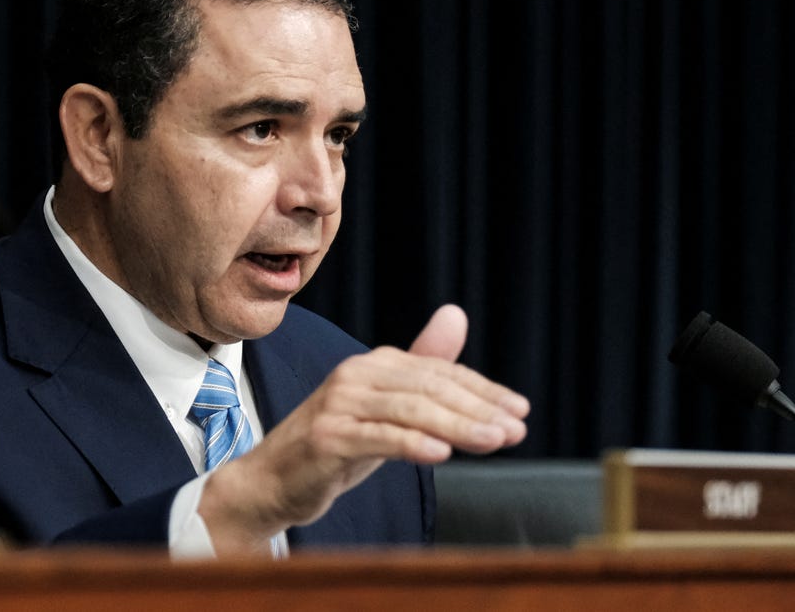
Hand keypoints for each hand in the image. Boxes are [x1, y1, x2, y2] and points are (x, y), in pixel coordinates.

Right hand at [199, 304, 528, 553]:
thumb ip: (422, 367)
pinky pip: (378, 437)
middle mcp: (355, 375)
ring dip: (457, 426)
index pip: (440, 372)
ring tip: (493, 442)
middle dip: (478, 408)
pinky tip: (441, 453)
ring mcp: (338, 405)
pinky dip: (413, 443)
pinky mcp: (326, 437)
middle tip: (516, 430)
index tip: (520, 411)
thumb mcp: (387, 409)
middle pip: (428, 387)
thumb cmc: (336, 444)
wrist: (274, 481)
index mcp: (374, 364)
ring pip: (409, 410)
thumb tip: (456, 313)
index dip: (484, 390)